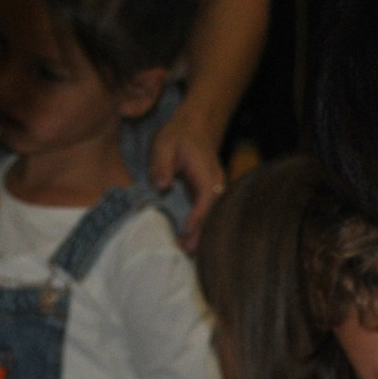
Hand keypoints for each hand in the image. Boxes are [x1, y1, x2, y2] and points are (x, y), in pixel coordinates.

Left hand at [147, 104, 227, 249]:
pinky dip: (200, 228)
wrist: (195, 126)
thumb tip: (162, 185)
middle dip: (201, 233)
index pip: (207, 197)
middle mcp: (216, 183)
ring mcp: (215, 190)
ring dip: (201, 234)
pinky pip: (208, 215)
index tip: (186, 229)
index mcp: (206, 172)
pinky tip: (188, 242)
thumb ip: (162, 164)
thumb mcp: (164, 145)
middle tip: (185, 250)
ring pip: (213, 216)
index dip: (198, 215)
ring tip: (185, 251)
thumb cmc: (178, 135)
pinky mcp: (209, 195)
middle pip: (213, 212)